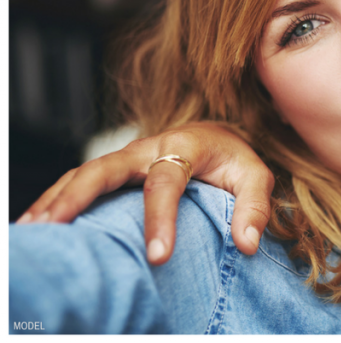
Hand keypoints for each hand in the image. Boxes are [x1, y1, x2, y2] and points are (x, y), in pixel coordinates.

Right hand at [16, 123, 274, 264]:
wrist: (218, 133)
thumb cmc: (234, 159)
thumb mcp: (256, 177)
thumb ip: (254, 207)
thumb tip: (246, 245)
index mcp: (184, 146)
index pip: (166, 181)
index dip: (161, 218)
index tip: (158, 257)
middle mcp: (147, 146)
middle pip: (105, 167)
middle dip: (79, 196)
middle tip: (57, 225)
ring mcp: (125, 156)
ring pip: (83, 173)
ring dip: (56, 198)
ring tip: (34, 228)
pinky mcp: (113, 167)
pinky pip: (79, 179)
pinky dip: (55, 198)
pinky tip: (37, 221)